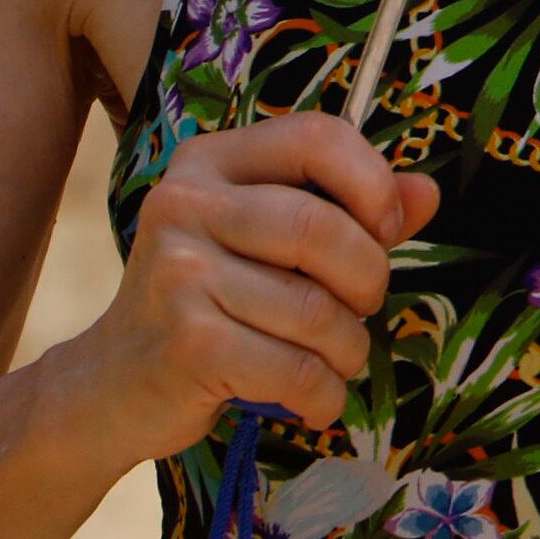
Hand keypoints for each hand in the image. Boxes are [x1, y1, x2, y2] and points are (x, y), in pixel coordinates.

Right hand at [54, 112, 439, 462]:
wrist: (111, 383)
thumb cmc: (211, 301)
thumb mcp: (272, 242)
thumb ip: (351, 212)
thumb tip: (428, 194)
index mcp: (211, 160)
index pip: (318, 138)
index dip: (373, 183)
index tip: (386, 230)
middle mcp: (186, 203)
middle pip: (323, 229)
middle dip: (368, 280)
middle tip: (361, 308)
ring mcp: (179, 272)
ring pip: (316, 310)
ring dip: (348, 349)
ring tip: (335, 360)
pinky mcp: (185, 342)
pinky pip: (295, 369)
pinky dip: (323, 394)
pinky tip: (315, 400)